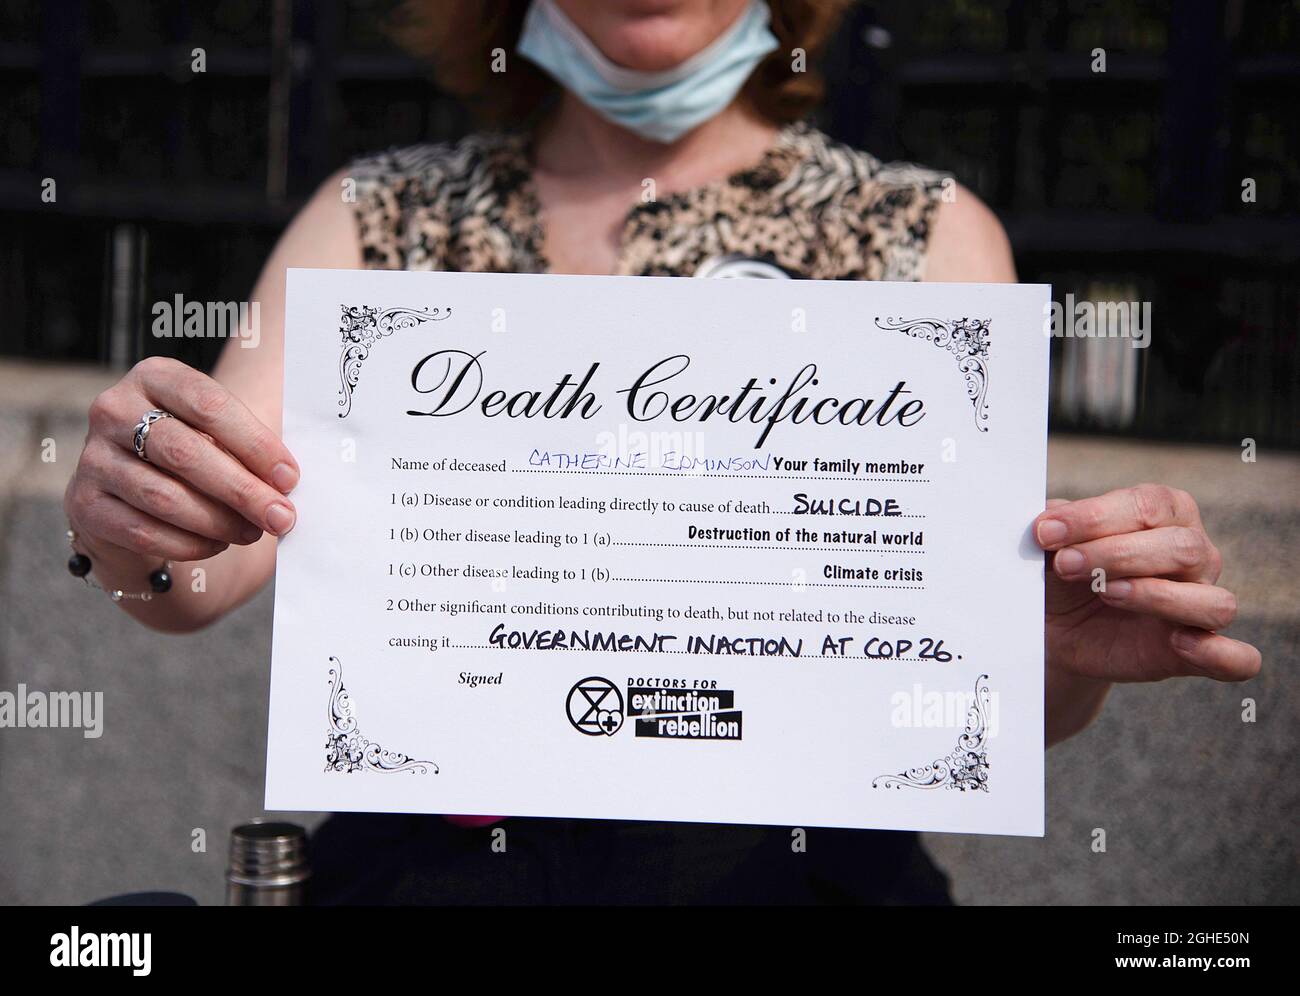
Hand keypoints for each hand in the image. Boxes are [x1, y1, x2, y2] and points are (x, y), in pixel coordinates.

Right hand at [64, 357, 298, 564]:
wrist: (132, 491)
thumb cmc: (195, 454)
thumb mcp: (219, 433)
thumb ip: (248, 448)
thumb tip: (284, 485)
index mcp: (155, 377)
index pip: (208, 405)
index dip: (255, 444)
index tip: (289, 478)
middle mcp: (114, 409)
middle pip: (185, 453)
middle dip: (242, 490)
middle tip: (280, 517)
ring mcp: (93, 457)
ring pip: (164, 497)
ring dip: (218, 521)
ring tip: (252, 532)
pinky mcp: (84, 503)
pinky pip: (143, 531)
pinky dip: (190, 543)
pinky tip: (218, 543)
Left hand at [1034, 484, 1260, 683]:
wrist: (1054, 626)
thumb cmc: (1061, 572)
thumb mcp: (1052, 544)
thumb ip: (1054, 525)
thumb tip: (1048, 519)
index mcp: (1166, 513)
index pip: (1148, 506)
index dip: (1095, 517)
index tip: (1046, 532)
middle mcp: (1196, 555)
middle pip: (1182, 548)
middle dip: (1115, 554)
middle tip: (1065, 564)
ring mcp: (1203, 604)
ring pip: (1212, 601)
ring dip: (1157, 597)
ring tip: (1106, 594)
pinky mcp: (1197, 652)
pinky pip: (1236, 658)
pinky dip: (1219, 654)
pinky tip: (1179, 644)